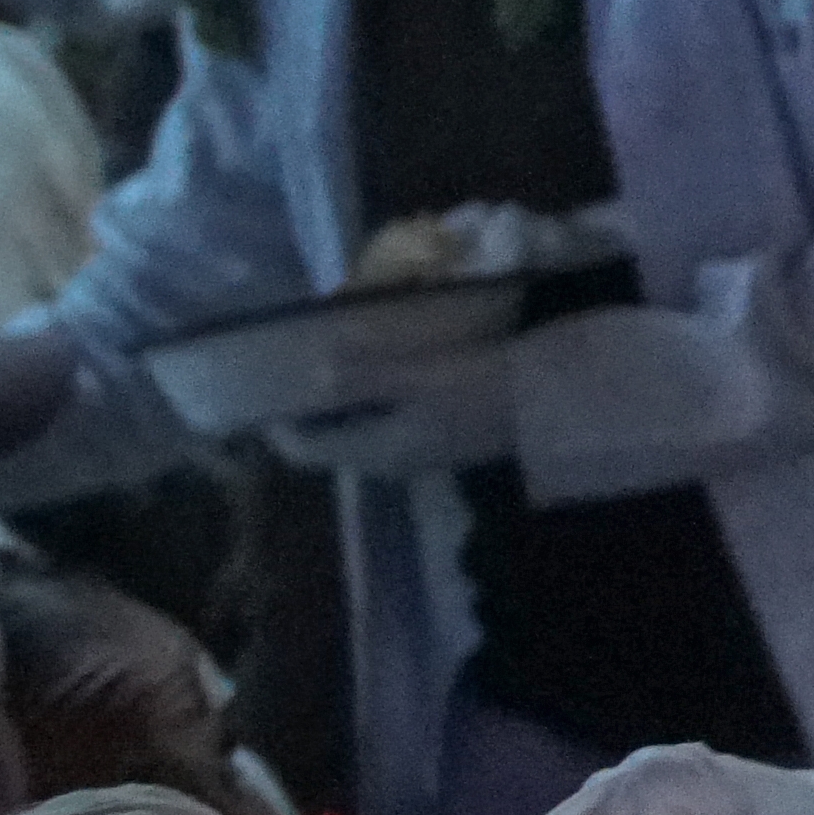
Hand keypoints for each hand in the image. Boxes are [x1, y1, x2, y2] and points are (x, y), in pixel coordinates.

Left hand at [260, 339, 518, 478]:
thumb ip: (363, 373)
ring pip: (358, 429)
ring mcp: (418, 450)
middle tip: (289, 360)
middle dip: (307, 407)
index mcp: (376, 450)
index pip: (305, 449)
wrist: (556, 405)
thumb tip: (308, 372)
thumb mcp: (419, 375)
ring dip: (340, 400)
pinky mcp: (441, 435)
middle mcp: (389, 460)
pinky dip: (371, 397)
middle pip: (329, 441)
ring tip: (329, 354)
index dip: (276, 422)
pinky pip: (387, 420)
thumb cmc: (483, 388)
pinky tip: (379, 364)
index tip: (257, 384)